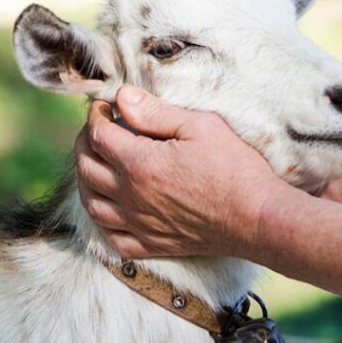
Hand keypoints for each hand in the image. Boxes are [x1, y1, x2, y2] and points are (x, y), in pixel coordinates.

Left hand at [74, 86, 284, 257]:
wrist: (256, 218)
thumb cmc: (234, 170)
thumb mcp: (200, 127)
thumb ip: (155, 113)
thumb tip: (122, 97)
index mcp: (140, 164)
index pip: (98, 135)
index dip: (95, 116)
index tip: (103, 108)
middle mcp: (132, 197)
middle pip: (86, 168)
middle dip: (85, 143)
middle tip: (96, 131)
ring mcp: (139, 225)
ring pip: (92, 204)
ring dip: (86, 181)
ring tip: (95, 165)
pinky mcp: (151, 245)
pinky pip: (112, 238)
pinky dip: (102, 221)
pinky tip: (109, 208)